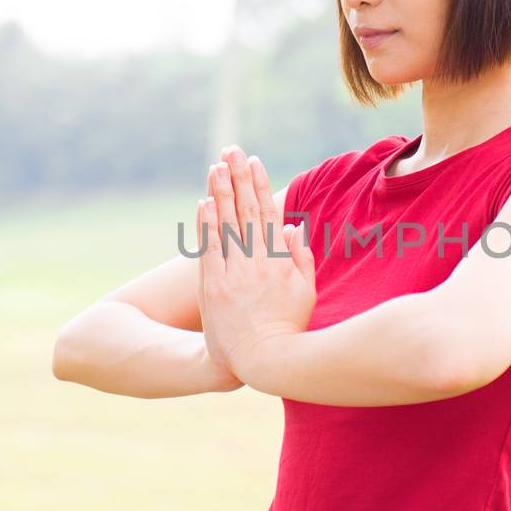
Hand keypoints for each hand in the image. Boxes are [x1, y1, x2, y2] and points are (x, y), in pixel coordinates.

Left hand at [196, 145, 317, 385]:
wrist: (264, 360)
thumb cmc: (290, 328)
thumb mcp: (306, 291)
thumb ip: (300, 257)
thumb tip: (291, 225)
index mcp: (279, 260)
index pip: (267, 213)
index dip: (259, 185)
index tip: (254, 162)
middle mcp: (256, 261)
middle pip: (244, 210)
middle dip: (237, 178)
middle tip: (231, 150)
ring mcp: (233, 273)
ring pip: (225, 224)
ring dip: (219, 192)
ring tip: (215, 166)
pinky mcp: (214, 287)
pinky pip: (209, 249)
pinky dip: (206, 225)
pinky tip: (203, 203)